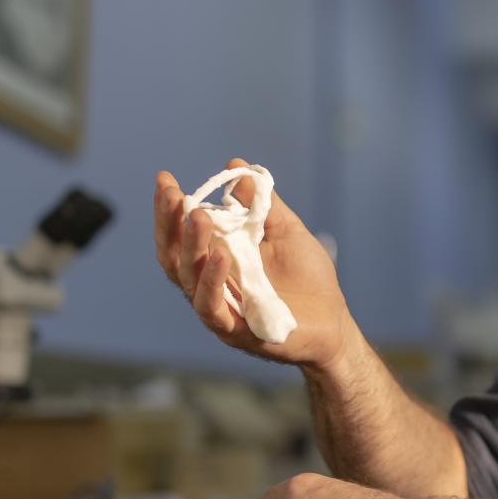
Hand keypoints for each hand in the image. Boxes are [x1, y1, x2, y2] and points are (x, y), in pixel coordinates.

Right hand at [153, 160, 353, 368]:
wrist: (333, 323)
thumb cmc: (308, 279)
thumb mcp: (286, 231)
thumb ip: (262, 203)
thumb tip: (236, 166)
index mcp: (216, 260)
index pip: (181, 234)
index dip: (169, 209)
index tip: (164, 178)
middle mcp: (209, 284)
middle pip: (173, 256)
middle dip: (169, 222)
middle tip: (173, 193)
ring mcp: (220, 309)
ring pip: (189, 279)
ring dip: (191, 246)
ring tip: (198, 215)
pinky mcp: (235, 331)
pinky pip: (212, 308)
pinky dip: (213, 281)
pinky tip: (222, 255)